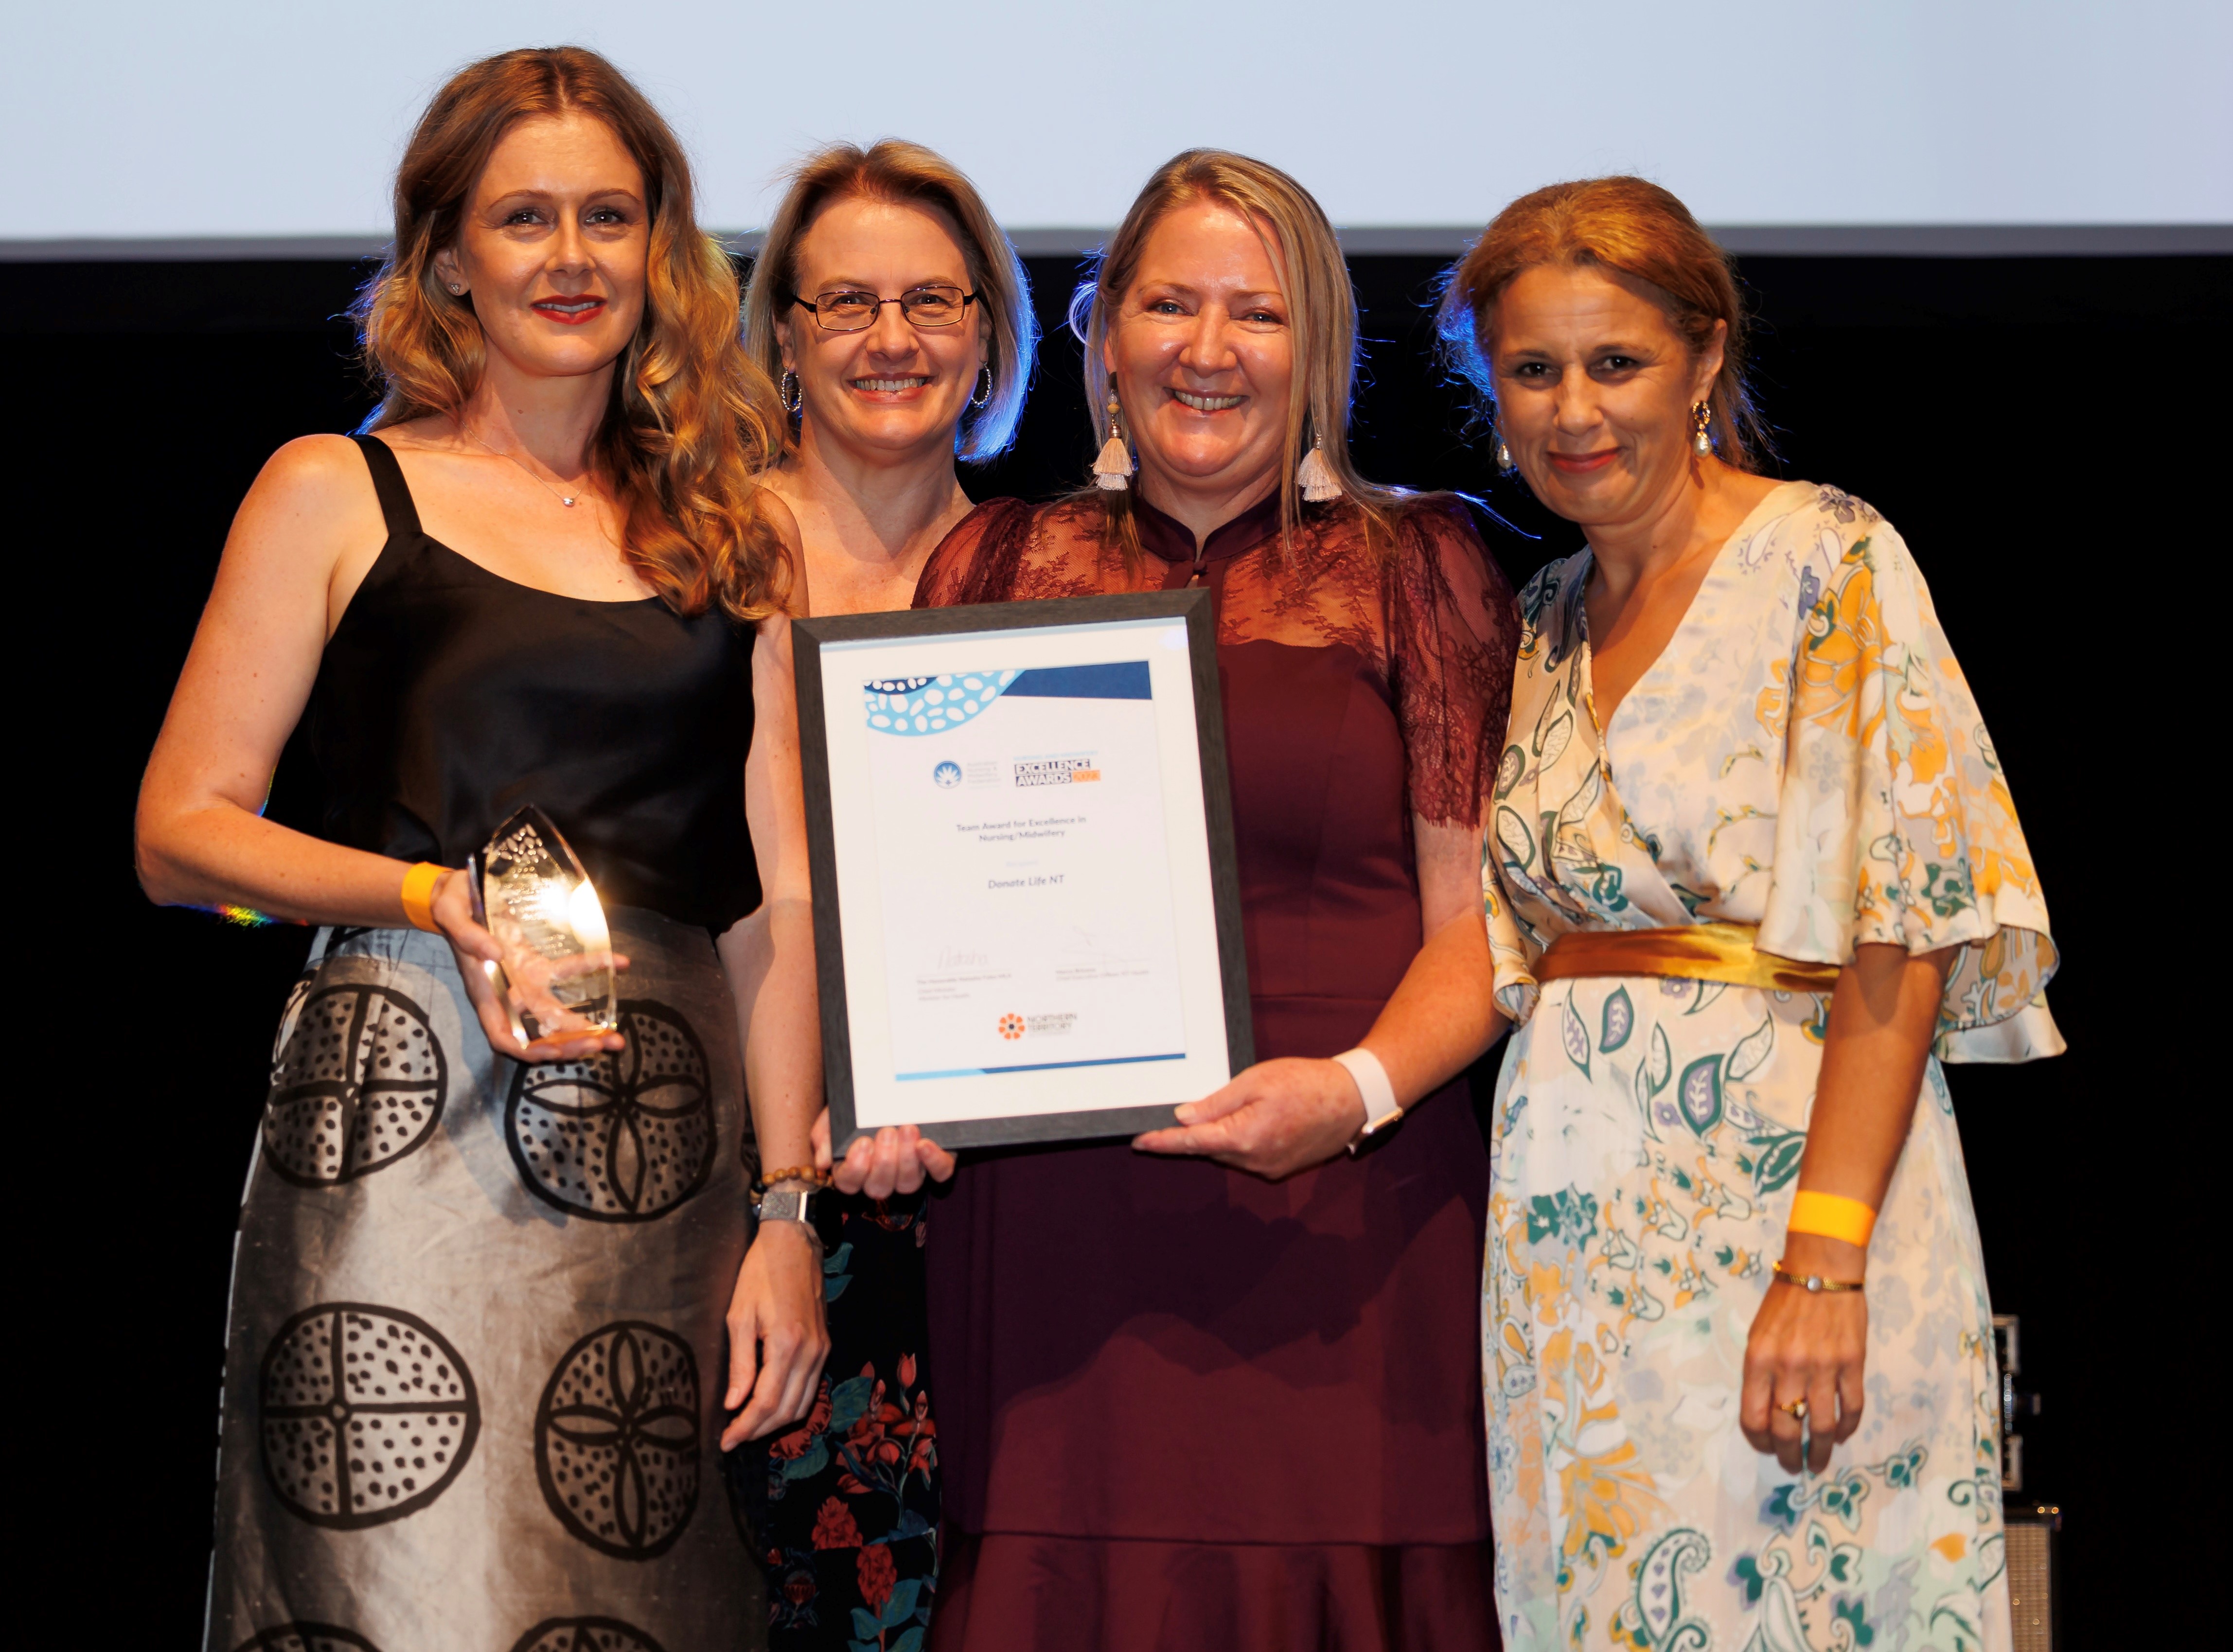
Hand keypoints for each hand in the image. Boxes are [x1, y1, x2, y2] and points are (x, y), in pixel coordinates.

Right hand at [430, 868, 626, 1063]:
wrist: (460, 892)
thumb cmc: (450, 904)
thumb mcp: (452, 913)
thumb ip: (469, 936)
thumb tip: (496, 955)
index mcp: (484, 991)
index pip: (504, 1036)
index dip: (530, 1049)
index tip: (557, 1050)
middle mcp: (506, 994)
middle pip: (538, 1032)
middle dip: (571, 1043)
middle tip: (606, 1045)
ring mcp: (522, 981)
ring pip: (555, 1012)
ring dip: (585, 1024)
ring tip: (615, 1034)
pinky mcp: (534, 964)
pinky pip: (566, 972)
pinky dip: (593, 967)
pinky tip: (620, 962)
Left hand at [720, 1220, 829, 1447]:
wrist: (794, 1243)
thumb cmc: (760, 1274)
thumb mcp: (738, 1315)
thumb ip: (740, 1364)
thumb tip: (733, 1404)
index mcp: (786, 1344)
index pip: (765, 1403)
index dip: (745, 1427)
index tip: (725, 1442)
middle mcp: (810, 1352)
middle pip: (787, 1410)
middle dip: (759, 1431)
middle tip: (733, 1439)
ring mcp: (822, 1349)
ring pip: (802, 1403)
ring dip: (776, 1422)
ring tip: (749, 1427)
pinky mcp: (825, 1344)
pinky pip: (811, 1387)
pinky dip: (791, 1404)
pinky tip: (770, 1405)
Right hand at [812, 1110, 955, 1197]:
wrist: (895, 1083)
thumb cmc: (861, 1104)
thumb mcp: (837, 1112)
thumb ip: (825, 1135)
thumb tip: (823, 1162)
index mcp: (856, 1167)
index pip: (849, 1183)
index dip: (855, 1169)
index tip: (862, 1143)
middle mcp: (883, 1175)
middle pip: (879, 1187)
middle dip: (884, 1162)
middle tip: (886, 1132)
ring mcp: (910, 1171)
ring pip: (908, 1183)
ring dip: (907, 1160)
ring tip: (907, 1130)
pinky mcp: (936, 1162)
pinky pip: (939, 1172)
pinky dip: (934, 1162)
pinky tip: (926, 1145)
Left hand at [1132, 1057, 1369, 1180]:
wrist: (1352, 1100)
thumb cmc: (1306, 1083)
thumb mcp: (1256, 1081)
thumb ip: (1217, 1102)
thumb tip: (1185, 1117)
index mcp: (1244, 1137)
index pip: (1192, 1143)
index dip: (1163, 1142)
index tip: (1140, 1142)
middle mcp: (1254, 1161)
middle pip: (1209, 1148)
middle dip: (1196, 1132)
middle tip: (1187, 1110)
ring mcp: (1268, 1169)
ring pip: (1228, 1153)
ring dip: (1222, 1135)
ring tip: (1242, 1106)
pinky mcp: (1280, 1169)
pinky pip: (1248, 1156)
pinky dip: (1241, 1141)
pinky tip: (1256, 1119)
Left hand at [1740, 1233, 1868, 1473]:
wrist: (1822, 1270)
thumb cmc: (1784, 1302)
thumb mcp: (1757, 1334)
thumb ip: (1759, 1372)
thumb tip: (1766, 1413)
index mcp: (1759, 1360)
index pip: (1753, 1417)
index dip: (1759, 1442)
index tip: (1767, 1449)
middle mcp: (1789, 1367)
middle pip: (1787, 1429)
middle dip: (1789, 1456)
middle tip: (1794, 1466)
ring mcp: (1824, 1367)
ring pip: (1823, 1427)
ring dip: (1821, 1452)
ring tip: (1819, 1462)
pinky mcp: (1853, 1364)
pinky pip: (1852, 1408)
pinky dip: (1848, 1428)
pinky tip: (1843, 1435)